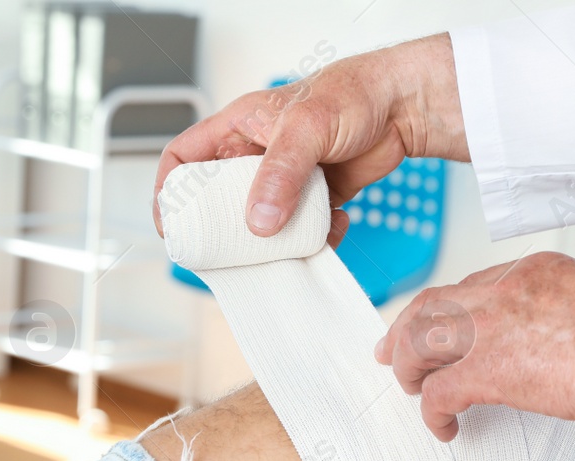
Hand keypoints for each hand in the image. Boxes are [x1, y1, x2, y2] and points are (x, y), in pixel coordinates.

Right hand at [154, 34, 466, 240]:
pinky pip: (300, 228)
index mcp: (239, 127)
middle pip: (219, 200)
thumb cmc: (354, 93)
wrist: (405, 106)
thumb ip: (280, 173)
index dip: (169, 191)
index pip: (185, 158)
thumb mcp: (307, 127)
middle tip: (228, 253)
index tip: (171, 224)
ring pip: (261, 221)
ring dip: (273, 241)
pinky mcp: (313, 196)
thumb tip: (258, 222)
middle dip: (223, 229)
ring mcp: (284, 178)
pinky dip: (312, 238)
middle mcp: (256, 154)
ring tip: (288, 247)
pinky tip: (333, 229)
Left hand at [376, 252, 574, 438]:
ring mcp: (489, 326)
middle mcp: (503, 289)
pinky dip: (433, 413)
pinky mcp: (486, 369)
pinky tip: (446, 429)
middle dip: (403, 329)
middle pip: (431, 304)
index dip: (447, 310)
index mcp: (533, 270)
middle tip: (391, 355)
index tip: (436, 328)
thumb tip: (562, 341)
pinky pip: (437, 392)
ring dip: (409, 368)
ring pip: (418, 340)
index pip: (472, 285)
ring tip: (414, 392)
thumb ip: (566, 315)